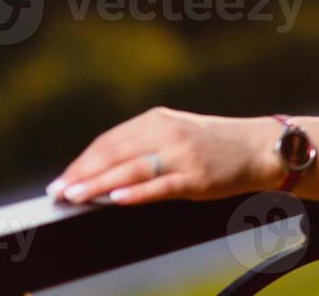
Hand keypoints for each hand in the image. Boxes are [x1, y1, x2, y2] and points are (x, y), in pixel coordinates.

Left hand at [46, 107, 284, 205]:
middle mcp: (169, 133)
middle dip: (83, 174)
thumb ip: (144, 144)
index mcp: (160, 119)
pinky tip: (116, 199)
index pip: (110, 140)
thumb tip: (102, 169)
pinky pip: (160, 186)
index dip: (83, 161)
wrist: (259, 148)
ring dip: (99, 184)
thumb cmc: (215, 144)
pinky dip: (136, 192)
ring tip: (76, 196)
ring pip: (132, 169)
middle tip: (59, 191)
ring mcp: (183, 154)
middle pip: (115, 154)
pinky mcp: (197, 176)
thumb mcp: (178, 132)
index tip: (63, 179)